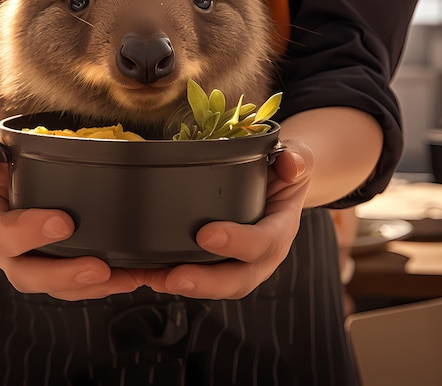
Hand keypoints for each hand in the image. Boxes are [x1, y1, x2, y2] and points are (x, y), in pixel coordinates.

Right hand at [0, 135, 144, 299]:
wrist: (4, 179)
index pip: (4, 238)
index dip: (31, 233)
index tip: (64, 222)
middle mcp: (12, 254)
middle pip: (31, 277)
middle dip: (65, 275)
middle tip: (98, 267)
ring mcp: (37, 263)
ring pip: (60, 288)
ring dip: (94, 287)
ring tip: (126, 278)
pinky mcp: (61, 264)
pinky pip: (81, 283)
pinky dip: (110, 282)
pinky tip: (135, 275)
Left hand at [144, 141, 312, 298]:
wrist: (281, 181)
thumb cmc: (284, 169)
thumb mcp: (296, 157)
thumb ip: (296, 158)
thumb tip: (291, 164)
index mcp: (281, 228)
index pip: (263, 242)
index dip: (237, 243)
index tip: (206, 235)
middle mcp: (261, 254)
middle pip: (238, 279)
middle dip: (205, 282)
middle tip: (174, 277)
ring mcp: (240, 261)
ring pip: (215, 284)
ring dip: (182, 284)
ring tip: (152, 278)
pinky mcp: (218, 261)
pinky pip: (197, 274)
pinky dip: (170, 276)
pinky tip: (145, 272)